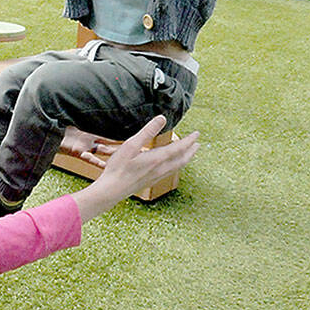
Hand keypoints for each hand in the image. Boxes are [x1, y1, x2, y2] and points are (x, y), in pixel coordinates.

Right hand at [71, 116, 199, 221]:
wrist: (112, 191)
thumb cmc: (118, 168)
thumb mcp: (130, 145)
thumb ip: (147, 131)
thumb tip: (162, 118)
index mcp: (157, 159)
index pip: (179, 148)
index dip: (189, 141)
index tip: (197, 134)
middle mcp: (160, 169)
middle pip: (182, 159)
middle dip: (191, 151)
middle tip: (198, 144)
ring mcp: (156, 177)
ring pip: (177, 167)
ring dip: (185, 159)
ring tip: (188, 154)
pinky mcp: (151, 181)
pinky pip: (170, 172)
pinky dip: (176, 166)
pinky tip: (171, 166)